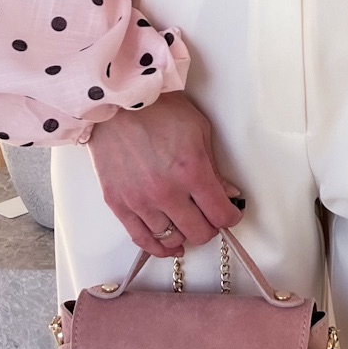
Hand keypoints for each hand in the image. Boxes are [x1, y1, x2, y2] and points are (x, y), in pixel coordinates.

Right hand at [87, 90, 244, 255]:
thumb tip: (227, 194)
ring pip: (171, 238)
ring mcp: (140, 201)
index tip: (230, 214)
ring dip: (184, 234)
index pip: (221, 215)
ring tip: (187, 223)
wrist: (116, 101)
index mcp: (192, 172)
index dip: (231, 218)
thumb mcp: (199, 130)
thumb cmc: (158, 109)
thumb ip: (214, 168)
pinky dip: (157, 247)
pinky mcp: (118, 203)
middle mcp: (166, 192)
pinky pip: (141, 239)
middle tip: (210, 218)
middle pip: (198, 233)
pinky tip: (168, 245)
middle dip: (210, 227)